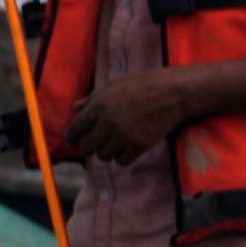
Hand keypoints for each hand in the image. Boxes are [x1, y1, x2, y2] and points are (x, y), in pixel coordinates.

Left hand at [62, 67, 196, 164]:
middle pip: (87, 147)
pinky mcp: (139, 146)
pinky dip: (123, 157)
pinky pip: (122, 161)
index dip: (72, 137)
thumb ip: (93, 98)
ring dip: (107, 152)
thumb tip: (75, 107)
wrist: (173, 93)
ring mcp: (124, 136)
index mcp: (100, 106)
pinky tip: (127, 148)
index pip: (76, 129)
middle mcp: (109, 123)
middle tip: (94, 144)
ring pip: (104, 156)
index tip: (73, 141)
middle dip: (89, 147)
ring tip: (115, 143)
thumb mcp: (115, 86)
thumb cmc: (143, 85)